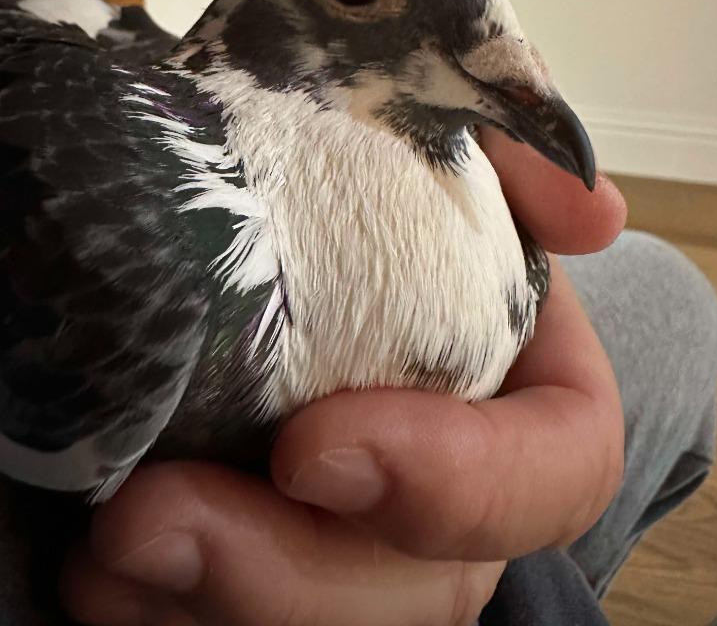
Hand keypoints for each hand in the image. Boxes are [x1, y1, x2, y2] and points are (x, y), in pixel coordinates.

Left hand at [62, 130, 626, 625]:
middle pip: (421, 588)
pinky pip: (229, 622)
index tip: (318, 448)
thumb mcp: (460, 168)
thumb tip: (591, 211)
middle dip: (285, 573)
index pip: (557, 471)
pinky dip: (158, 609)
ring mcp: (368, 545)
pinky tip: (93, 567)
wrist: (305, 238)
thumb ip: (522, 170)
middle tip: (152, 520)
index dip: (463, 484)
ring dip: (203, 604)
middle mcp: (457, 497)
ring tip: (102, 549)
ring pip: (320, 625)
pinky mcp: (279, 561)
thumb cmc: (393, 205)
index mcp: (530, 403)